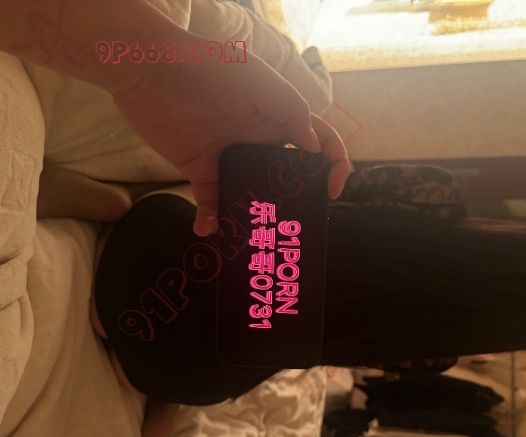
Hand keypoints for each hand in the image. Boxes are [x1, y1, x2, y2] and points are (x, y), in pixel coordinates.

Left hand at [112, 51, 350, 235]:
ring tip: (257, 238)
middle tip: (295, 222)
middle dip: (298, 202)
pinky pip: (212, 203)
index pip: (319, 144)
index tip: (331, 190)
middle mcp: (260, 143)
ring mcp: (231, 159)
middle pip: (290, 178)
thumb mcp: (260, 81)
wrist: (150, 70)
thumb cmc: (208, 68)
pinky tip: (208, 230)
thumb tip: (314, 148)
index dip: (334, 165)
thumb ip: (292, 111)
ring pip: (254, 197)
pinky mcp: (200, 171)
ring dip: (257, 219)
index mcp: (280, 121)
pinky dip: (212, 221)